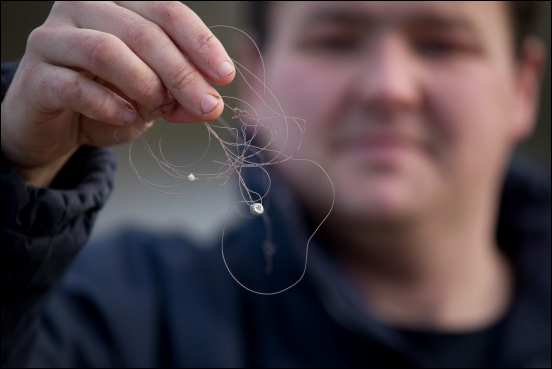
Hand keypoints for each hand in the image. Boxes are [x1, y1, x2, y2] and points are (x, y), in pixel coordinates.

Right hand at [1, 1, 234, 186]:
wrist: (53, 125)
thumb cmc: (104, 100)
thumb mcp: (151, 98)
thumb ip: (180, 96)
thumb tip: (213, 104)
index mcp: (118, 3)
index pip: (167, 9)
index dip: (200, 42)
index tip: (225, 75)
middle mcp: (83, 8)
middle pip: (143, 31)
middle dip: (183, 72)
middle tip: (207, 105)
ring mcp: (53, 38)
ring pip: (107, 50)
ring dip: (145, 85)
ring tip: (159, 107)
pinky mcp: (35, 75)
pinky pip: (76, 86)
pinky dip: (110, 106)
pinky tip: (128, 118)